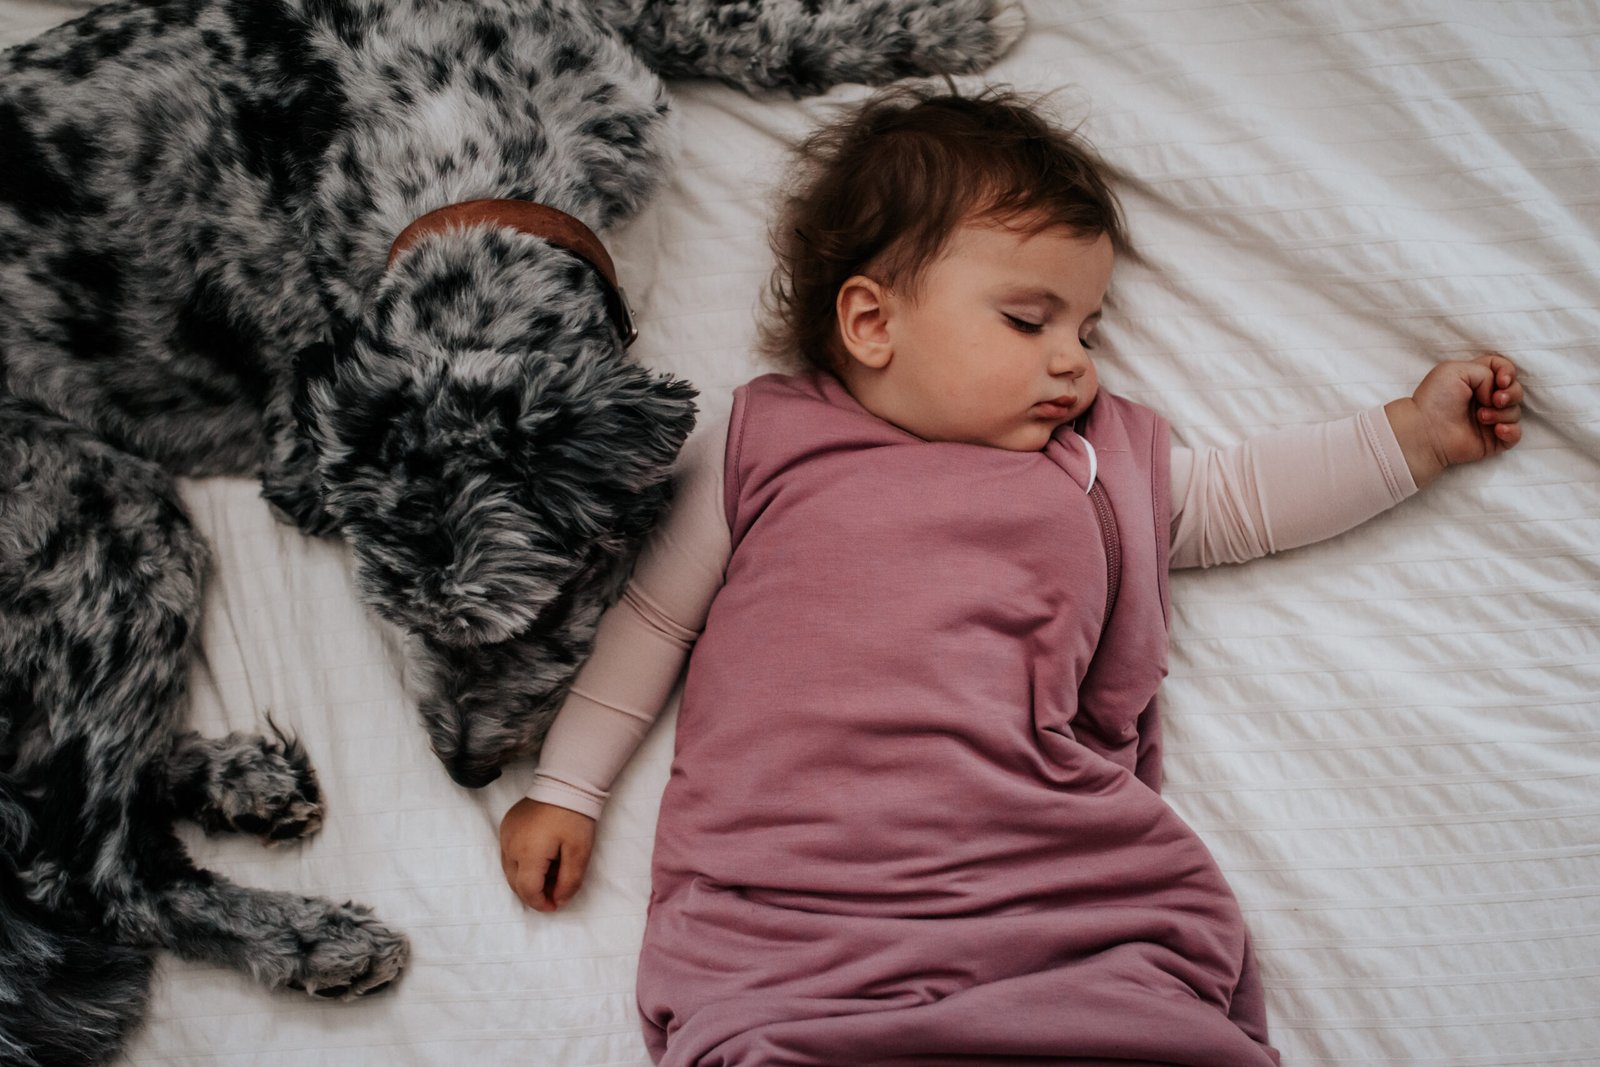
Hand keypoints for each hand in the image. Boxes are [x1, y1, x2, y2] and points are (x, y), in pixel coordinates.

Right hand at [499, 798, 595, 911]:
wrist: (565, 783)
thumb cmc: (574, 818)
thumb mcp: (580, 852)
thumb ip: (569, 881)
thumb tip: (559, 901)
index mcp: (527, 853)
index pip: (527, 890)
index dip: (541, 903)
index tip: (555, 905)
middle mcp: (510, 845)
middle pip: (515, 883)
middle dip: (534, 893)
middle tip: (555, 890)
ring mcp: (505, 834)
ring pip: (510, 870)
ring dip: (527, 879)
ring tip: (550, 873)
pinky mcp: (506, 825)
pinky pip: (509, 853)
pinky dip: (522, 863)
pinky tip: (541, 857)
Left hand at [1385, 353, 1522, 487]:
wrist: (1426, 429)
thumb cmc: (1436, 398)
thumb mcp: (1457, 370)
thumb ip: (1486, 371)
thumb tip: (1497, 392)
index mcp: (1476, 380)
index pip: (1503, 369)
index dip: (1508, 372)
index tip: (1501, 380)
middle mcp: (1485, 399)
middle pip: (1515, 390)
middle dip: (1511, 393)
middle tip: (1495, 400)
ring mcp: (1490, 420)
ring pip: (1515, 412)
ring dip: (1503, 413)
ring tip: (1481, 417)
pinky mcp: (1493, 440)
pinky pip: (1515, 435)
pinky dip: (1511, 431)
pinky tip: (1497, 430)